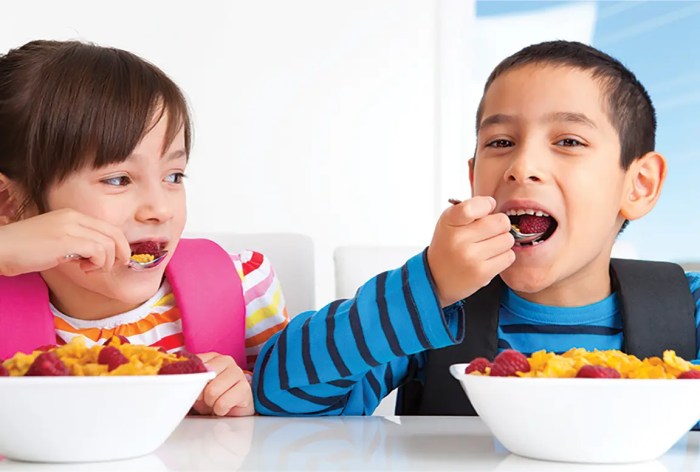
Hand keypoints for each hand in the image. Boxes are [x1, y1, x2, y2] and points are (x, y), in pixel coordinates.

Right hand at [0, 208, 130, 275]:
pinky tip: (82, 269)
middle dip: (121, 253)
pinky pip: (98, 251)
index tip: (113, 260)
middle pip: (115, 233)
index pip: (109, 227)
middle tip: (112, 267)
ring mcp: (70, 227)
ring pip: (108, 243)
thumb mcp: (56, 241)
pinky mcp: (66, 240)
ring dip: (105, 262)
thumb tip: (96, 256)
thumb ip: (76, 244)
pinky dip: (97, 263)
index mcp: (72, 215)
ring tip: (88, 269)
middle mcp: (73, 217)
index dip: (118, 245)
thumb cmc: (23, 250)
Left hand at [192, 353, 253, 416]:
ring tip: (216, 402)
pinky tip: (225, 407)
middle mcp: (227, 361)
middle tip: (206, 397)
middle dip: (202, 393)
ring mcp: (238, 373)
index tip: (193, 388)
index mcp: (213, 357)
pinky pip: (222, 403)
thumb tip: (175, 380)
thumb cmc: (214, 395)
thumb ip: (189, 379)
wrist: (233, 408)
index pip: (195, 364)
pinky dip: (220, 410)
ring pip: (212, 392)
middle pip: (205, 377)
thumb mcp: (198, 386)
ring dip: (211, 403)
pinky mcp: (245, 389)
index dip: (191, 380)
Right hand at [427, 196, 514, 306]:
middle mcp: (458, 239)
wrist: (436, 276)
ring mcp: (470, 257)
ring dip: (502, 242)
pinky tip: (490, 258)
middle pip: (501, 222)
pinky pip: (509, 256)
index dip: (487, 205)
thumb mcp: (450, 221)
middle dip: (499, 225)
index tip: (487, 208)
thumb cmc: (449, 244)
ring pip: (508, 240)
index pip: (475, 206)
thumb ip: (471, 208)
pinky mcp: (482, 273)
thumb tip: (494, 204)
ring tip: (488, 246)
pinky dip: (503, 256)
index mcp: (450, 221)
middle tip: (489, 231)